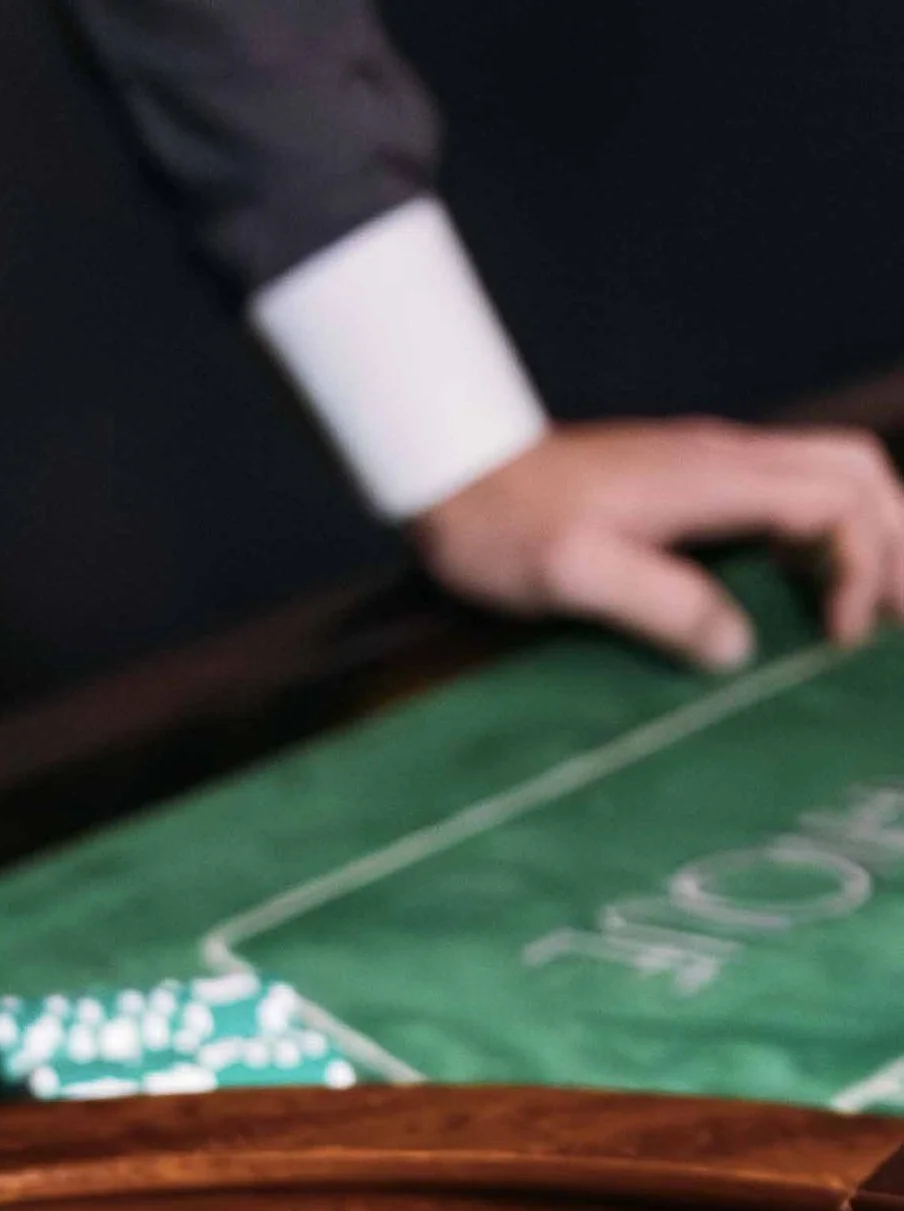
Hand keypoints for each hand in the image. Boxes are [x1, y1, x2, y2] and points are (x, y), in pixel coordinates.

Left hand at [412, 420, 903, 672]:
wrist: (451, 473)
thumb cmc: (501, 527)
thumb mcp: (573, 575)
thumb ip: (660, 606)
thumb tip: (737, 650)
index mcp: (712, 477)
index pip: (836, 501)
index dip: (863, 566)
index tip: (839, 637)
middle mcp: (726, 458)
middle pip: (855, 472)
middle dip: (895, 538)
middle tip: (895, 619)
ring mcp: (709, 465)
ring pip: (827, 476)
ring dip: (864, 534)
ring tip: (873, 607)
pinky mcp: (686, 482)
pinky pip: (782, 495)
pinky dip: (818, 535)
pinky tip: (808, 587)